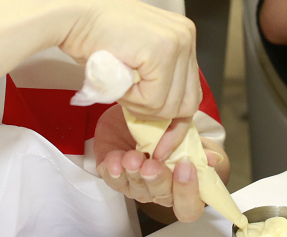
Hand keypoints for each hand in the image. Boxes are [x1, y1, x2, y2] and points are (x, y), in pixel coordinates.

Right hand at [61, 0, 200, 120]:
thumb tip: (174, 122)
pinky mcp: (162, 52)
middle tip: (134, 108)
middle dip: (159, 116)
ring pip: (171, 105)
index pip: (192, 93)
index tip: (163, 143)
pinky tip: (119, 84)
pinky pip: (154, 100)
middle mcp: (186, 37)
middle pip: (188, 103)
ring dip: (142, 108)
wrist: (69, 18)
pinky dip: (132, 101)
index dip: (177, 121)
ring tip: (122, 89)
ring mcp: (178, 42)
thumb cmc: (97, 40)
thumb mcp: (140, 64)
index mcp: (184, 39)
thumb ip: (161, 84)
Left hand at [94, 105, 227, 222]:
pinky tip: (116, 159)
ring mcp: (136, 187)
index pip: (189, 208)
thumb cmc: (163, 130)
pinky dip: (113, 170)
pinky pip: (112, 181)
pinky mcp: (113, 177)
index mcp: (180, 187)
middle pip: (162, 197)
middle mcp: (159, 191)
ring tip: (133, 156)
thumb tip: (213, 159)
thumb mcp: (184, 134)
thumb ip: (197, 148)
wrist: (135, 115)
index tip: (186, 167)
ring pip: (136, 189)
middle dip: (158, 180)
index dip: (188, 194)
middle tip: (153, 164)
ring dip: (135, 173)